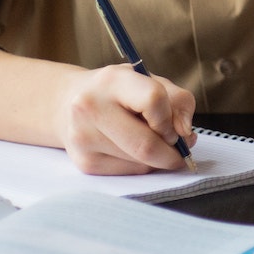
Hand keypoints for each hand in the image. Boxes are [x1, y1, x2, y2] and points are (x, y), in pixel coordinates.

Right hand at [53, 63, 195, 174]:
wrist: (68, 103)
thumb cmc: (119, 91)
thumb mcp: (150, 81)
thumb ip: (178, 101)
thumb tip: (185, 133)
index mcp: (112, 80)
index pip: (153, 100)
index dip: (171, 118)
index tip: (175, 125)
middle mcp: (91, 108)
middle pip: (146, 145)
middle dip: (173, 152)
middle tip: (180, 148)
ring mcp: (84, 138)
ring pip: (140, 163)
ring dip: (159, 159)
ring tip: (154, 142)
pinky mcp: (85, 162)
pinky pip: (130, 173)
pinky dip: (143, 166)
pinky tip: (134, 150)